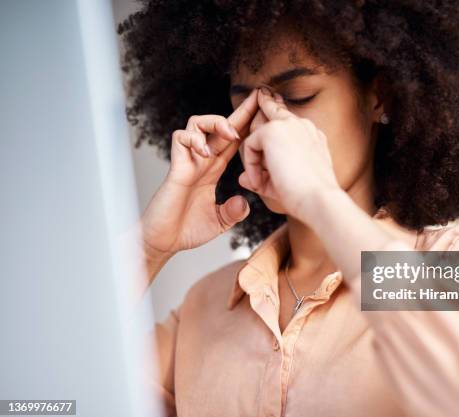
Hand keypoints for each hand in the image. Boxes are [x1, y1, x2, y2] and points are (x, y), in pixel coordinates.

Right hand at [140, 89, 258, 278]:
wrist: (164, 242)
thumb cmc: (186, 230)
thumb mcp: (220, 221)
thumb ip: (233, 211)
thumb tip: (244, 202)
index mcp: (213, 169)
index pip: (232, 141)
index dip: (247, 126)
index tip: (264, 112)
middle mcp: (201, 161)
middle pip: (219, 126)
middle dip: (240, 112)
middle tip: (257, 102)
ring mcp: (187, 162)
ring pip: (197, 123)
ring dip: (216, 122)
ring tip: (231, 133)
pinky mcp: (175, 168)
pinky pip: (180, 138)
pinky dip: (194, 139)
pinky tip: (205, 152)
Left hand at [238, 88, 340, 221]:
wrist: (318, 200)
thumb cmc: (306, 197)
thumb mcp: (284, 183)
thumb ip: (264, 177)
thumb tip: (242, 178)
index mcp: (311, 136)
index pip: (288, 116)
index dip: (273, 109)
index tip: (263, 102)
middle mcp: (302, 125)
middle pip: (272, 112)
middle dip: (262, 114)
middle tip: (258, 126)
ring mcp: (288, 124)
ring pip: (258, 133)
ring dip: (254, 160)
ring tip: (260, 185)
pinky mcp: (272, 130)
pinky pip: (250, 145)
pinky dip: (251, 166)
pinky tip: (259, 183)